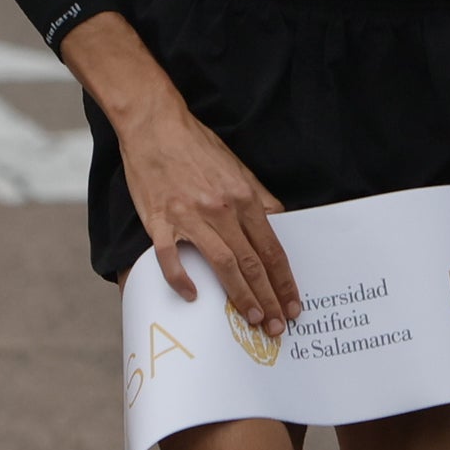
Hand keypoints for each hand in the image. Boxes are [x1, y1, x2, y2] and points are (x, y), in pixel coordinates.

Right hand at [63, 21, 298, 334]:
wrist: (154, 124)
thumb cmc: (196, 146)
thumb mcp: (238, 167)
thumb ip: (259, 198)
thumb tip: (280, 225)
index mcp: (244, 197)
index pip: (272, 249)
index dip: (285, 281)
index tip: (294, 303)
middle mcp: (222, 209)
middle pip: (253, 263)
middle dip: (269, 298)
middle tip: (278, 325)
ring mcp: (190, 216)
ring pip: (224, 265)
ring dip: (240, 296)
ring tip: (252, 319)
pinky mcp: (160, 220)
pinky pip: (172, 258)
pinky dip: (182, 280)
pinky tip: (193, 296)